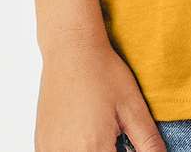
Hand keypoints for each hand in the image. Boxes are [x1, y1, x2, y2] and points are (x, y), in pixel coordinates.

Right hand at [35, 34, 166, 151]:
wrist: (71, 49)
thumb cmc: (102, 72)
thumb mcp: (133, 107)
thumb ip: (148, 142)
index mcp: (93, 149)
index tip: (125, 142)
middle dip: (110, 150)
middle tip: (116, 136)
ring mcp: (50, 150)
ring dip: (94, 150)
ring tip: (101, 131)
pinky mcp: (42, 145)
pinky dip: (77, 149)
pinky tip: (85, 134)